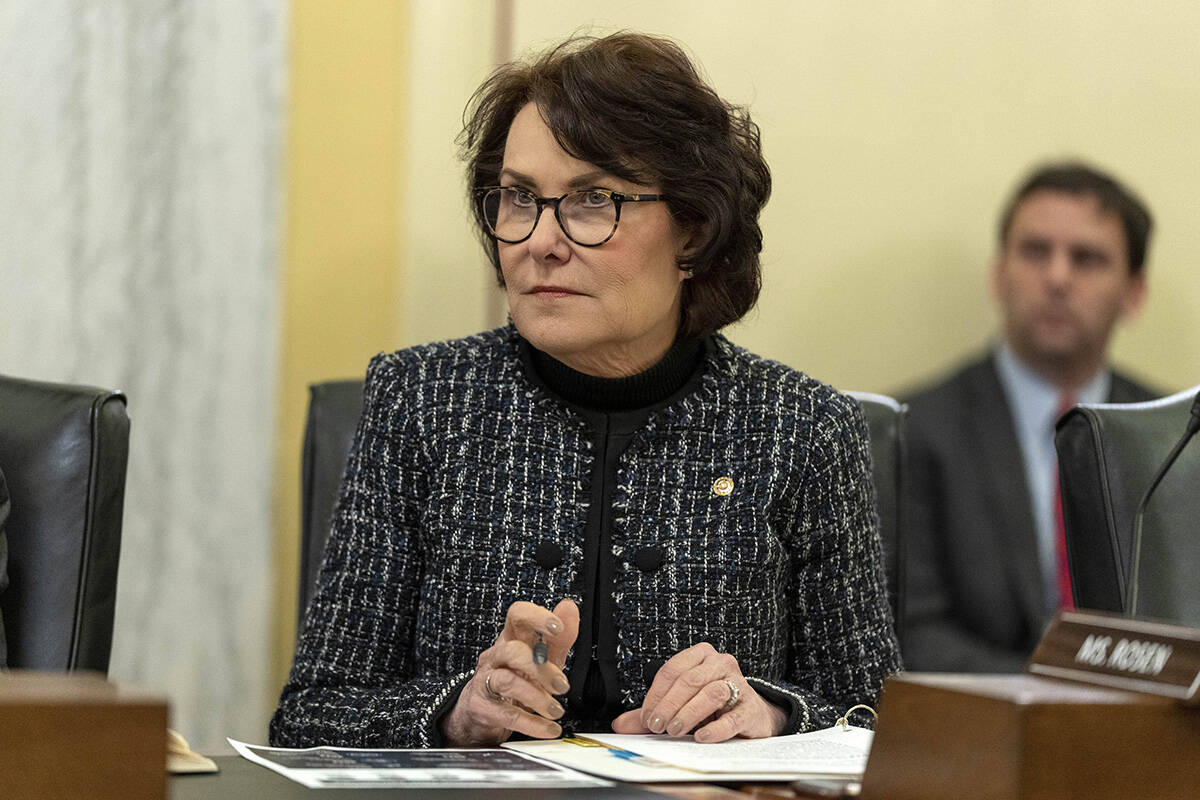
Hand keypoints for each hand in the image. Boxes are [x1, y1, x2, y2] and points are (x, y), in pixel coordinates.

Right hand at [440, 599, 579, 745]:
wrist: (481, 711)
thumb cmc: (516, 678)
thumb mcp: (542, 658)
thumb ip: (558, 637)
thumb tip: (569, 608)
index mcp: (511, 638)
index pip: (517, 615)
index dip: (536, 617)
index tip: (557, 627)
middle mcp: (496, 656)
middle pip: (513, 651)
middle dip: (541, 669)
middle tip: (562, 686)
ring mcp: (485, 681)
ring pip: (507, 682)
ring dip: (537, 698)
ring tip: (556, 711)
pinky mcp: (481, 708)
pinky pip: (506, 714)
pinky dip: (532, 724)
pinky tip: (548, 728)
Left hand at [611, 642, 785, 742]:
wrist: (752, 715)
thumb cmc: (712, 706)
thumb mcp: (680, 705)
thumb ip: (652, 712)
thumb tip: (620, 725)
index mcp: (701, 656)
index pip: (672, 671)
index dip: (655, 695)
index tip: (646, 717)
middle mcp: (721, 664)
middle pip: (690, 680)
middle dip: (669, 704)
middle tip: (656, 726)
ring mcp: (740, 684)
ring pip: (711, 693)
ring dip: (689, 713)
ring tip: (675, 731)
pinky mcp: (752, 708)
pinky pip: (733, 716)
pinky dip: (716, 728)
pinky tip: (702, 737)